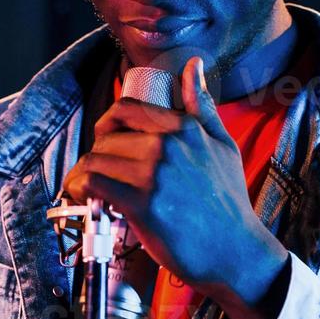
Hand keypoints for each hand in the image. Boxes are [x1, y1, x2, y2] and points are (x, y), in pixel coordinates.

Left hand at [61, 57, 289, 316]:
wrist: (236, 253)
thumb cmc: (228, 202)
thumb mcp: (223, 146)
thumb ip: (202, 106)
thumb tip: (193, 65)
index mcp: (185, 129)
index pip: (127, 109)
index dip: (110, 125)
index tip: (109, 143)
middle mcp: (168, 146)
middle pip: (107, 136)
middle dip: (98, 154)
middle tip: (101, 172)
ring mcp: (155, 175)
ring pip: (96, 159)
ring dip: (87, 174)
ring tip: (91, 188)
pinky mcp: (143, 204)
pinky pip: (95, 183)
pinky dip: (82, 189)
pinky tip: (88, 198)